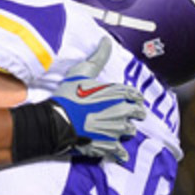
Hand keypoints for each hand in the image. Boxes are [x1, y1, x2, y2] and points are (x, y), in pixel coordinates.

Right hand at [47, 38, 146, 161]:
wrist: (57, 122)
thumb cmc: (68, 97)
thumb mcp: (80, 72)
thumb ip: (97, 57)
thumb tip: (106, 40)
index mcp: (118, 94)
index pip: (134, 95)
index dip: (133, 98)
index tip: (131, 100)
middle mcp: (122, 112)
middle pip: (137, 114)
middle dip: (133, 114)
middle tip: (127, 115)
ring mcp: (116, 131)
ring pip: (130, 132)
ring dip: (125, 131)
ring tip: (117, 130)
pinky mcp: (108, 146)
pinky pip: (121, 153)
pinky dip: (120, 154)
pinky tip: (120, 154)